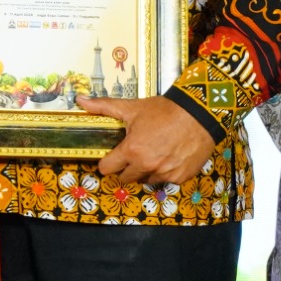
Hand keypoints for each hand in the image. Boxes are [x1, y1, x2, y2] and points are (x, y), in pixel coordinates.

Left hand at [80, 94, 215, 186]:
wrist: (199, 113)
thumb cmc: (165, 110)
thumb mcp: (132, 107)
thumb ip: (104, 107)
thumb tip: (80, 101)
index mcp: (131, 151)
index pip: (108, 169)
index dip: (108, 162)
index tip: (112, 158)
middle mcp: (147, 165)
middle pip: (126, 178)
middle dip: (127, 168)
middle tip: (135, 153)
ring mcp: (164, 173)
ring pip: (147, 180)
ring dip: (147, 170)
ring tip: (154, 152)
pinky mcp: (180, 177)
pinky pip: (166, 180)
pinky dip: (166, 172)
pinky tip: (170, 156)